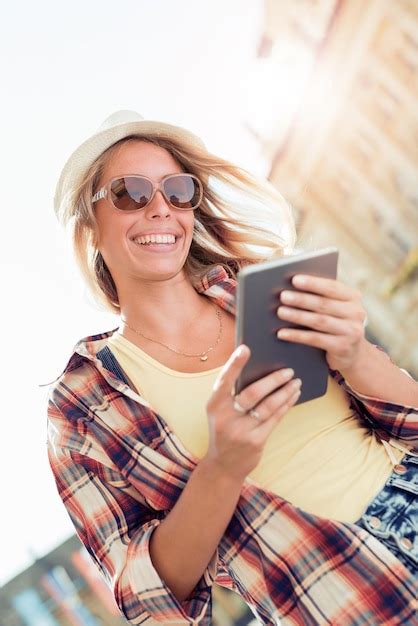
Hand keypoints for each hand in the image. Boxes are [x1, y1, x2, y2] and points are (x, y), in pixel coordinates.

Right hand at [204, 345, 300, 482]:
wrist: (223, 465)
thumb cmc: (224, 429)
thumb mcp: (220, 412)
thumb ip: (232, 394)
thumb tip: (258, 368)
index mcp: (215, 405)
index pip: (224, 380)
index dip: (234, 364)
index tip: (245, 348)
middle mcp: (226, 417)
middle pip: (252, 393)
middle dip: (273, 380)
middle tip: (288, 370)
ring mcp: (241, 431)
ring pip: (268, 406)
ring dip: (285, 392)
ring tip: (296, 381)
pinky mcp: (255, 441)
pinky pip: (275, 419)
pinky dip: (286, 405)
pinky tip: (293, 396)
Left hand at [276, 274, 367, 371]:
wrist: (352, 353)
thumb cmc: (335, 322)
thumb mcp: (334, 308)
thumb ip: (320, 296)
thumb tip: (291, 288)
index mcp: (353, 297)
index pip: (332, 287)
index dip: (313, 283)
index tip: (294, 279)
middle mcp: (356, 313)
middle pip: (324, 304)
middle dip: (301, 299)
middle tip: (283, 296)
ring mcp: (351, 331)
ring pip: (319, 321)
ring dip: (297, 316)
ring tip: (280, 312)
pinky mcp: (342, 347)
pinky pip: (315, 339)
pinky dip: (296, 335)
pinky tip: (282, 333)